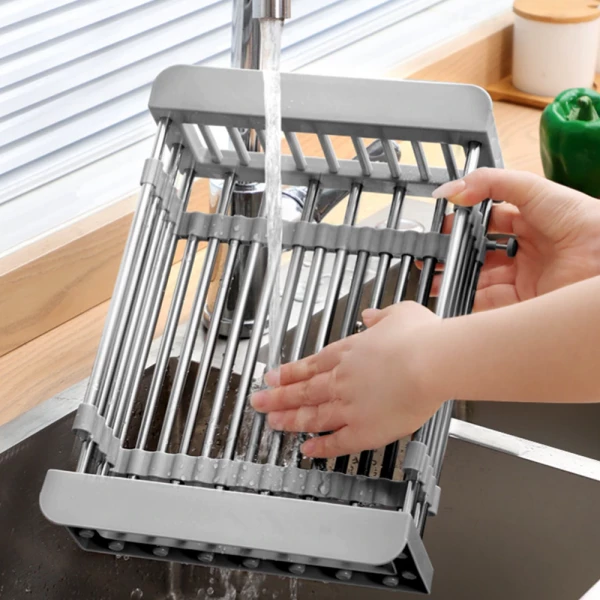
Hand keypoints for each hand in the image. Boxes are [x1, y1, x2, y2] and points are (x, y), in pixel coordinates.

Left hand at [251, 302, 444, 457]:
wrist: (431, 362)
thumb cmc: (420, 338)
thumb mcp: (398, 313)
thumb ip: (380, 316)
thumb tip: (370, 315)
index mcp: (347, 353)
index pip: (308, 366)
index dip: (287, 374)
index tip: (271, 378)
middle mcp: (341, 380)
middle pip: (301, 392)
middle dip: (276, 398)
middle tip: (258, 403)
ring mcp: (349, 406)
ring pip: (311, 416)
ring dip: (290, 420)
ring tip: (272, 423)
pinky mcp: (364, 430)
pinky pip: (336, 442)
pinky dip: (320, 447)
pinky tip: (307, 450)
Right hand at [432, 169, 599, 310]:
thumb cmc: (583, 221)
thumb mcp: (532, 188)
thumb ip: (489, 182)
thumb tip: (451, 190)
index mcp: (531, 220)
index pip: (488, 220)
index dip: (466, 222)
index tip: (445, 224)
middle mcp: (527, 250)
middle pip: (482, 252)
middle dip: (456, 253)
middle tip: (434, 252)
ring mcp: (525, 276)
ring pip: (481, 277)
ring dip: (457, 276)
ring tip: (435, 274)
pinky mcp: (525, 301)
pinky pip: (489, 301)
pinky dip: (469, 297)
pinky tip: (453, 290)